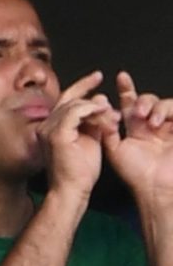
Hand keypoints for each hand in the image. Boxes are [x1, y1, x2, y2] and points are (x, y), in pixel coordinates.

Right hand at [38, 71, 118, 197]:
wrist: (72, 190)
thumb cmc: (80, 171)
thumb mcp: (90, 139)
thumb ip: (93, 120)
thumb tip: (100, 99)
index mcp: (51, 127)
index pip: (65, 100)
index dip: (81, 86)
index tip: (96, 77)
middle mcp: (45, 126)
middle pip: (69, 99)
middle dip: (89, 92)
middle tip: (105, 89)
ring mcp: (48, 130)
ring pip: (74, 105)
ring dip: (97, 109)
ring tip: (112, 119)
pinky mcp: (56, 135)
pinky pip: (74, 112)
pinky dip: (91, 111)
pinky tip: (102, 115)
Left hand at [105, 71, 172, 204]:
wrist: (155, 188)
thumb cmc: (135, 173)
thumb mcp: (115, 150)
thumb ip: (107, 131)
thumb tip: (99, 111)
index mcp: (135, 128)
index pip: (130, 103)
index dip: (127, 88)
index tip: (121, 77)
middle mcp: (151, 125)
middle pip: (148, 100)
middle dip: (143, 100)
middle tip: (138, 113)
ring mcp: (168, 128)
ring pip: (163, 104)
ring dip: (157, 108)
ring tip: (151, 122)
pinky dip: (167, 111)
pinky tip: (159, 122)